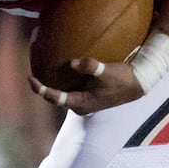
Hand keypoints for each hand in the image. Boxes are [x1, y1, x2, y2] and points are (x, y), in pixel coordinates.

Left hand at [29, 59, 143, 115]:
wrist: (137, 84)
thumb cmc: (122, 80)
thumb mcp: (107, 72)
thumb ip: (90, 67)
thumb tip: (73, 62)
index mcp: (81, 103)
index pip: (54, 98)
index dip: (40, 89)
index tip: (30, 78)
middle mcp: (79, 105)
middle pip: (54, 97)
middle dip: (42, 86)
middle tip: (31, 72)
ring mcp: (83, 100)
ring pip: (62, 92)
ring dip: (52, 83)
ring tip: (42, 68)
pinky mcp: (87, 94)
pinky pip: (69, 87)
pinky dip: (63, 79)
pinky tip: (61, 66)